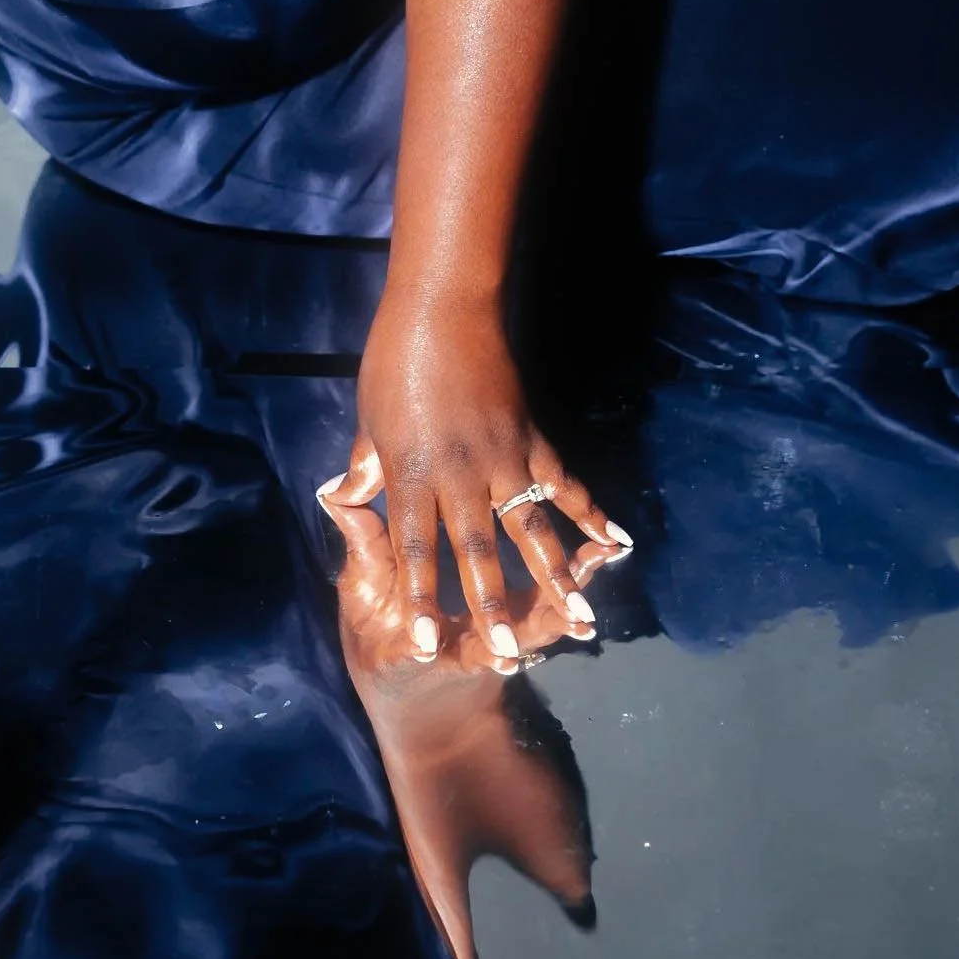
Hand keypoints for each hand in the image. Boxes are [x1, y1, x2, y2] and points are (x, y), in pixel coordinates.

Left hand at [326, 285, 629, 664]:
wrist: (442, 306)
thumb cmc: (394, 361)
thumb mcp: (370, 419)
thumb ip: (366, 468)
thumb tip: (341, 500)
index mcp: (411, 473)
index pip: (415, 547)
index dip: (421, 595)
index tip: (427, 641)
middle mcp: (459, 474)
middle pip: (476, 551)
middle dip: (491, 605)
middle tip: (508, 651)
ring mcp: (502, 457)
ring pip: (530, 530)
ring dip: (555, 578)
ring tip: (581, 621)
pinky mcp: (531, 439)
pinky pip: (565, 484)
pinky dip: (591, 512)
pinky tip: (617, 542)